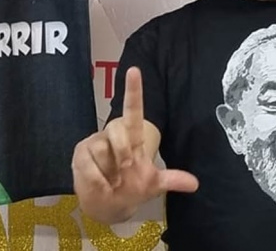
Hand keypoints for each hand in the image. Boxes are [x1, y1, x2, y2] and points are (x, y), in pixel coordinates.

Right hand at [72, 67, 198, 222]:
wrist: (107, 205)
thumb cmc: (130, 188)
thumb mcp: (153, 185)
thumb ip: (171, 180)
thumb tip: (195, 184)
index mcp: (133, 137)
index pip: (134, 110)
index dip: (134, 91)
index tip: (134, 70)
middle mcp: (113, 135)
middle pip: (117, 129)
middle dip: (122, 154)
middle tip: (124, 174)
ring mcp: (95, 143)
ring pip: (101, 150)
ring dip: (109, 173)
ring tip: (111, 183)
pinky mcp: (80, 153)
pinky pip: (88, 163)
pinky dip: (97, 180)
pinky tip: (100, 185)